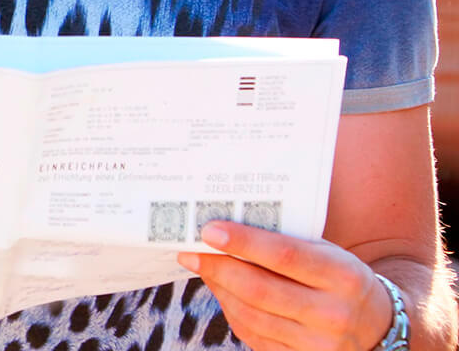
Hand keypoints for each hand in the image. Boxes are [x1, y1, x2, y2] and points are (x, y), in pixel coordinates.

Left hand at [178, 221, 395, 350]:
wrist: (380, 327)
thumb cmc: (342, 279)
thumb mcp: (329, 255)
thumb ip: (288, 244)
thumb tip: (227, 232)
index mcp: (344, 277)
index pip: (286, 256)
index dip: (244, 243)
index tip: (209, 230)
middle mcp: (334, 314)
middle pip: (260, 289)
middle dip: (218, 268)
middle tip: (189, 251)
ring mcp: (320, 344)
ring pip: (252, 315)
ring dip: (219, 289)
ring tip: (202, 268)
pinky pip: (255, 336)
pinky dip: (233, 311)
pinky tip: (223, 292)